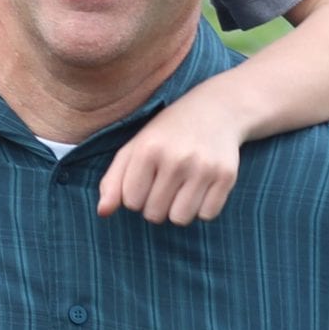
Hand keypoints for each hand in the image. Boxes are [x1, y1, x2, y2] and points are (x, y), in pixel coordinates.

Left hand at [99, 95, 243, 224]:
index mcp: (148, 149)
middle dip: (156, 204)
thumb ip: (113, 180)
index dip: (136, 196)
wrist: (217, 110)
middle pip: (154, 214)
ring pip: (180, 219)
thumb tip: (102, 213)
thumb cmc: (168, 134)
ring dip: (178, 210)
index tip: (146, 179)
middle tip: (166, 182)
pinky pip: (207, 215)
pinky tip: (202, 186)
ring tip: (182, 187)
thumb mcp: (135, 147)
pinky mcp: (226, 176)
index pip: (131, 202)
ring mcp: (203, 168)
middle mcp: (176, 159)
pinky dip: (202, 207)